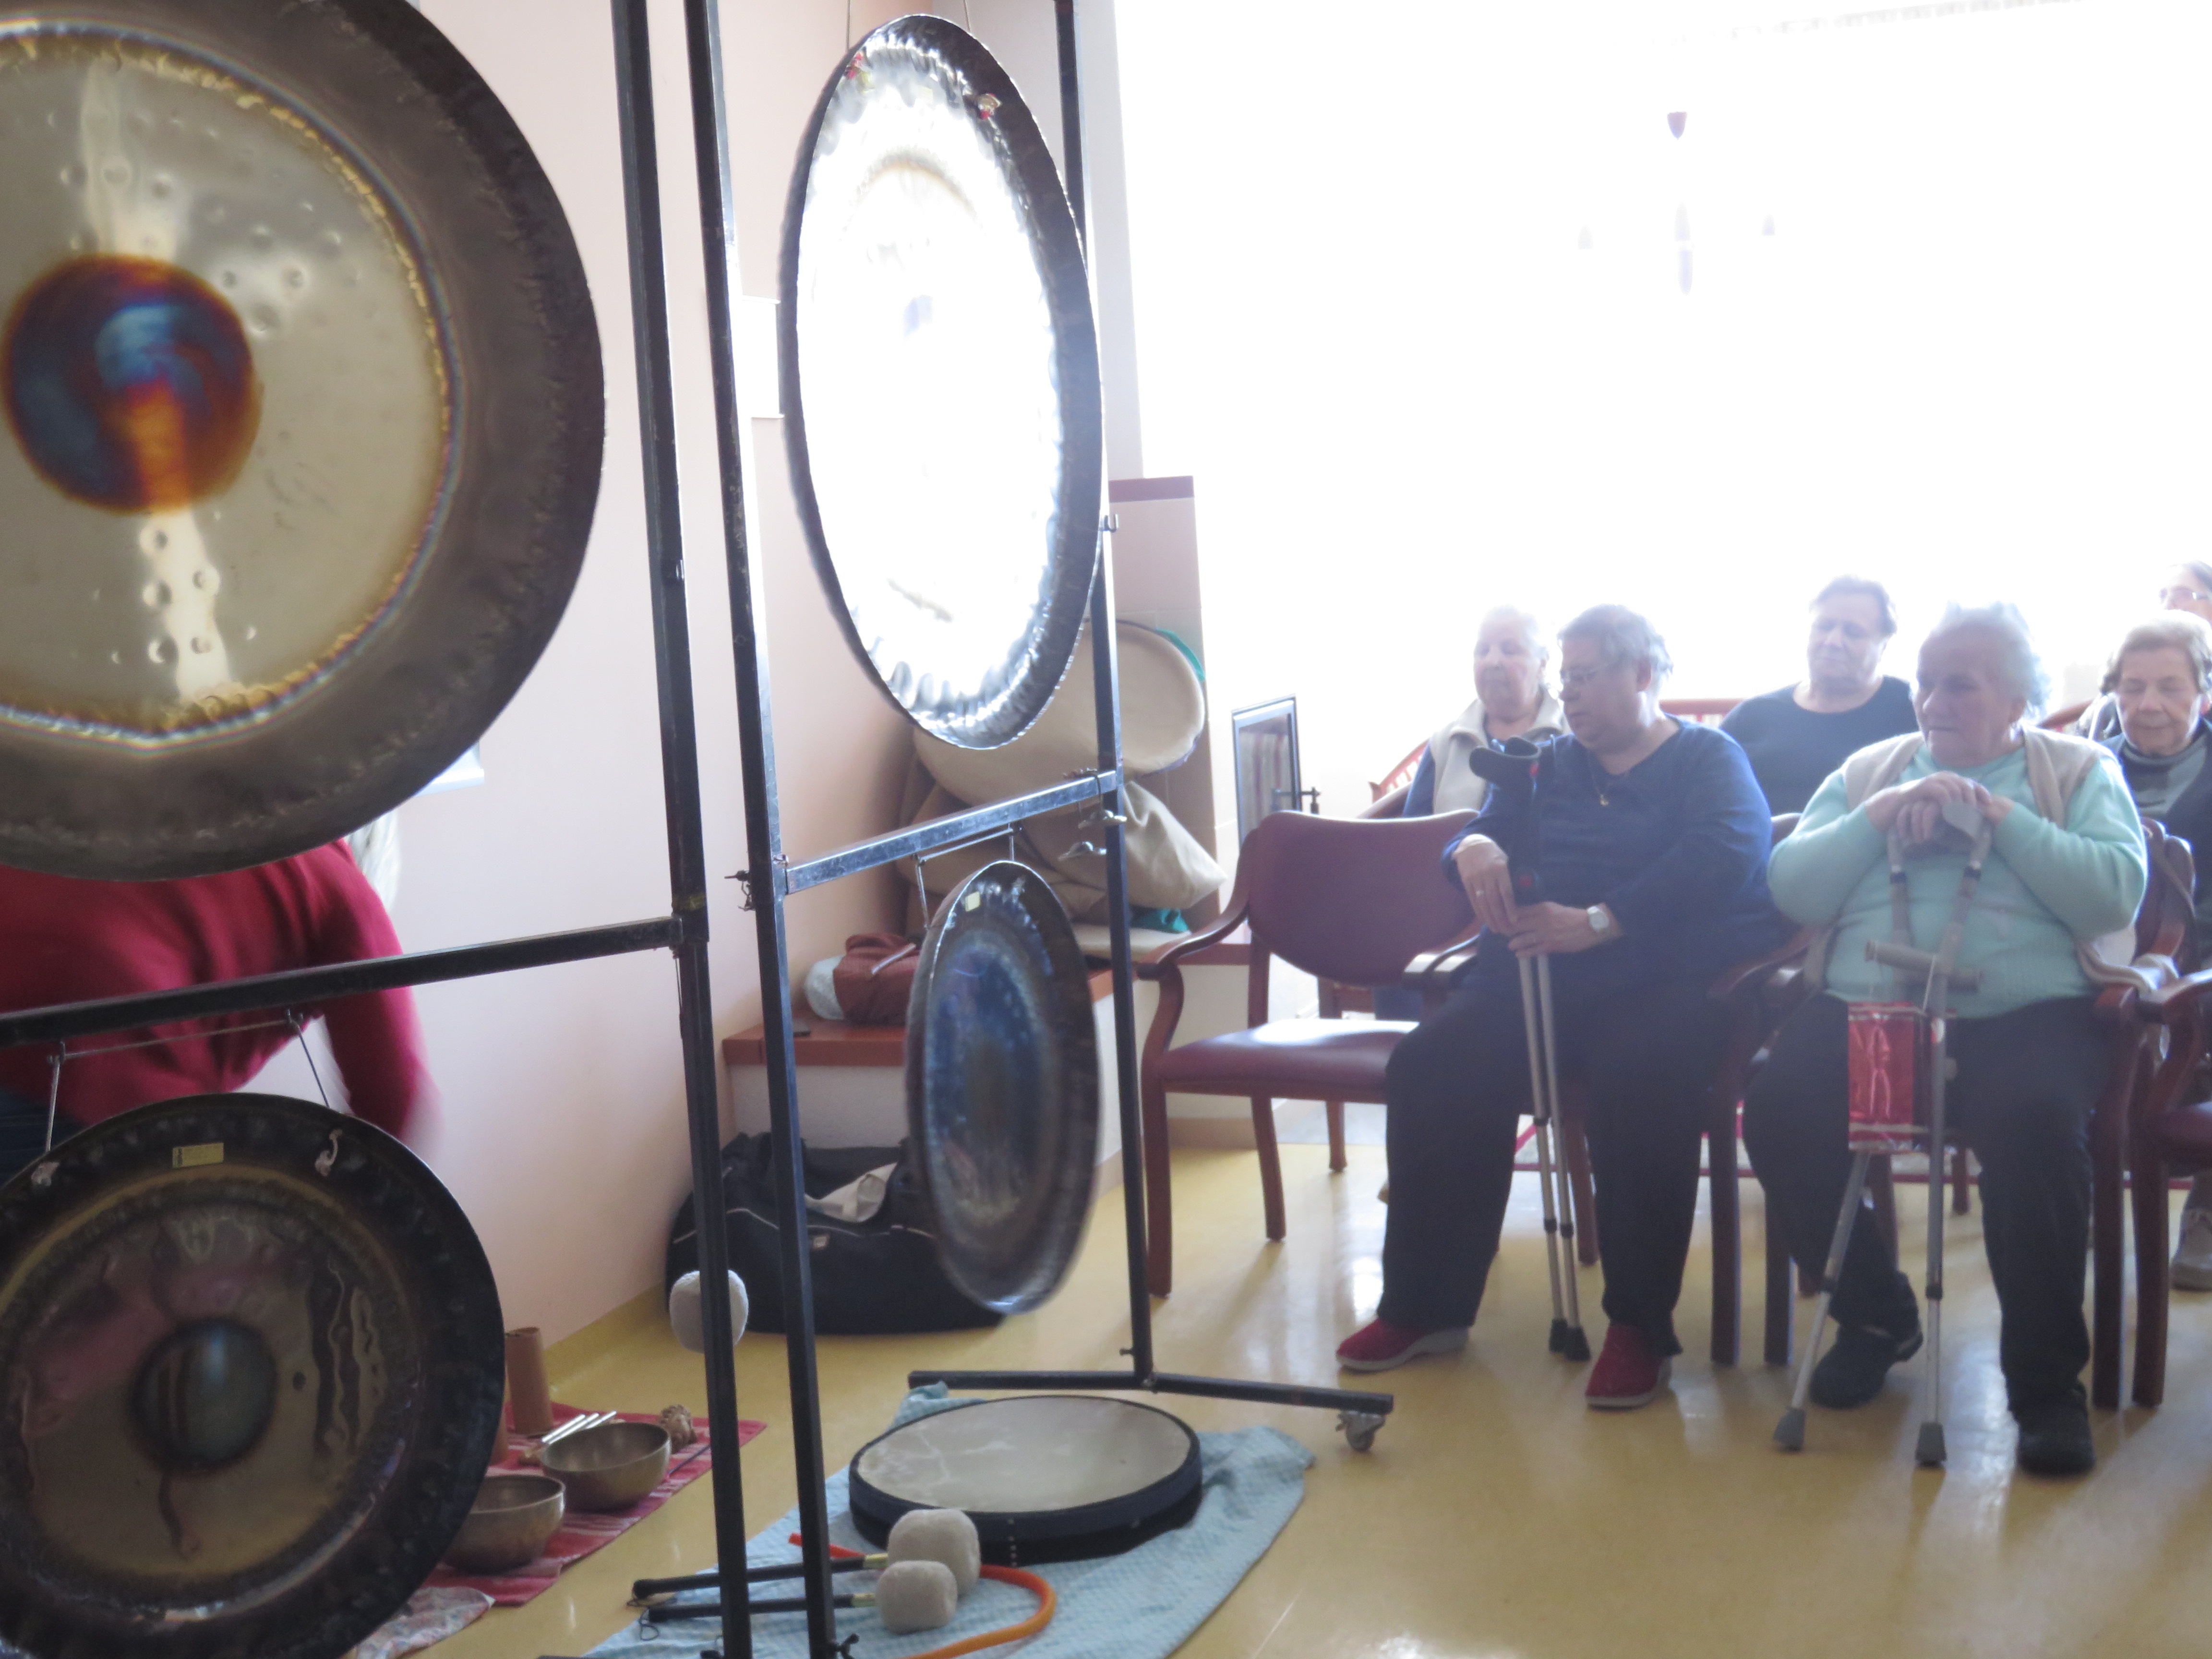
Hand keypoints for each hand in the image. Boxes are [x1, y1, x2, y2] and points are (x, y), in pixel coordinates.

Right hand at [1453, 837, 1519, 935]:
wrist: (1471, 843)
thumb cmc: (1493, 853)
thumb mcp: (1504, 860)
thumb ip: (1508, 877)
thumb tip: (1515, 896)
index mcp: (1500, 869)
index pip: (1506, 892)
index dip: (1510, 908)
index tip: (1514, 921)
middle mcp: (1487, 874)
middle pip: (1494, 901)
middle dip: (1499, 918)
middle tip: (1504, 930)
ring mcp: (1475, 878)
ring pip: (1482, 902)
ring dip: (1489, 917)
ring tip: (1495, 928)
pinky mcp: (1466, 880)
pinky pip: (1472, 898)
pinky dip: (1478, 910)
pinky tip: (1483, 918)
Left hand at [1506, 903, 1614, 957]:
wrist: (1590, 926)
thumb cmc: (1571, 916)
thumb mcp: (1553, 907)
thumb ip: (1538, 911)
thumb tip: (1522, 915)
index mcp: (1542, 908)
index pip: (1518, 911)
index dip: (1507, 916)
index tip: (1502, 920)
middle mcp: (1541, 919)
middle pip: (1516, 924)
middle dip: (1507, 930)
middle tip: (1503, 933)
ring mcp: (1546, 933)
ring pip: (1523, 938)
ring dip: (1514, 942)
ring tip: (1511, 945)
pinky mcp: (1551, 945)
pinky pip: (1534, 950)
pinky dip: (1524, 953)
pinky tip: (1518, 954)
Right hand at [1863, 773, 2011, 844]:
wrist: (1897, 802)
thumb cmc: (1921, 803)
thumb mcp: (1941, 802)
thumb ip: (1955, 801)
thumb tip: (1973, 810)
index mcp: (1951, 778)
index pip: (1972, 782)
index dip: (1982, 792)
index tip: (1989, 803)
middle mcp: (1945, 776)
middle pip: (1966, 784)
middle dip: (1973, 799)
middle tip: (1976, 813)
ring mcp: (1935, 779)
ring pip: (1956, 788)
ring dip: (1962, 803)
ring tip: (1966, 815)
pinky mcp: (1926, 786)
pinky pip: (1943, 793)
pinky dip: (1949, 803)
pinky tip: (1951, 812)